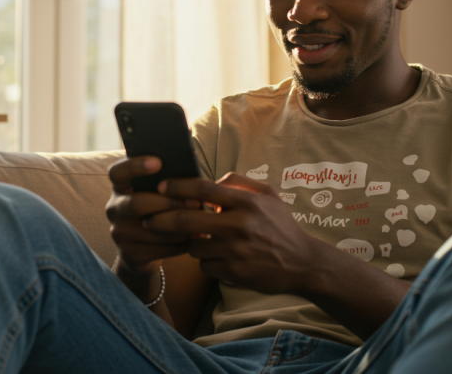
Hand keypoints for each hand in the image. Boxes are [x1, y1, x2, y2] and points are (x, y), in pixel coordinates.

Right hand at [105, 156, 201, 274]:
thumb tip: (192, 176)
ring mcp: (119, 233)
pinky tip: (197, 237)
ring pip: (153, 228)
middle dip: (170, 203)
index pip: (117, 172)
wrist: (143, 250)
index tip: (158, 162)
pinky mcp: (130, 254)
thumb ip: (166, 181)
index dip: (134, 166)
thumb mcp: (155, 193)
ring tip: (203, 221)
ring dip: (180, 225)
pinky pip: (160, 249)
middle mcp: (114, 208)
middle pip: (138, 203)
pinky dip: (182, 242)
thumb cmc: (157, 210)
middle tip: (196, 202)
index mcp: (120, 187)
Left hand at [144, 173, 321, 294]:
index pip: (203, 189)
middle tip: (149, 219)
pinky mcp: (233, 272)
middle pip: (187, 219)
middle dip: (161, 219)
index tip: (162, 186)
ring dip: (190, 243)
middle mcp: (239, 225)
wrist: (302, 263)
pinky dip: (206, 261)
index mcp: (247, 203)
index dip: (178, 187)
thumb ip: (239, 183)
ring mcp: (235, 250)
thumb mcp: (268, 195)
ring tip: (200, 239)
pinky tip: (219, 258)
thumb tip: (212, 180)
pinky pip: (205, 265)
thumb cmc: (281, 226)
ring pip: (193, 245)